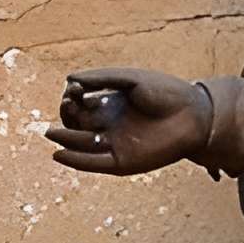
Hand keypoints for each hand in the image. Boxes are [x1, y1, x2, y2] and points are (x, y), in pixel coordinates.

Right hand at [46, 68, 212, 174]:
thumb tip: (68, 79)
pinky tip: (57, 154)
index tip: (73, 90)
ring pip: (82, 145)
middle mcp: (111, 125)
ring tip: (50, 133)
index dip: (72, 98)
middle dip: (68, 116)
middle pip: (78, 124)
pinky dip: (75, 161)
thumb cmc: (166, 92)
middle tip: (68, 106)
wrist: (193, 114)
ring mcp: (116, 145)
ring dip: (65, 139)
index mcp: (112, 104)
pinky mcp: (123, 163)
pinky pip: (93, 164)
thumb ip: (100, 78)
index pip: (82, 104)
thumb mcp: (130, 79)